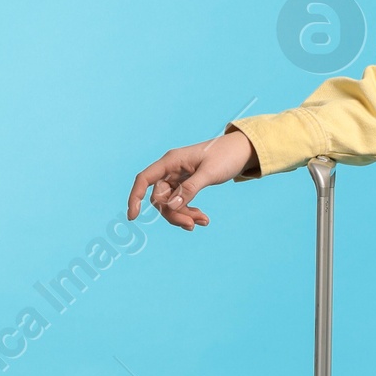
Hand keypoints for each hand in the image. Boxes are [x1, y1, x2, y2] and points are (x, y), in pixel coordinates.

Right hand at [128, 130, 255, 230]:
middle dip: (173, 213)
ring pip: (170, 203)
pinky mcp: (187, 184)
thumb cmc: (226, 155)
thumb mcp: (210, 172)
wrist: (242, 151)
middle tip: (193, 224)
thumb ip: (190, 188)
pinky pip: (181, 202)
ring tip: (204, 221)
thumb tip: (171, 206)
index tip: (133, 216)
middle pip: (160, 197)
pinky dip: (190, 212)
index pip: (145, 179)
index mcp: (171, 161)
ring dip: (183, 215)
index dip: (135, 197)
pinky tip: (203, 219)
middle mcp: (171, 169)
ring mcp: (178, 177)